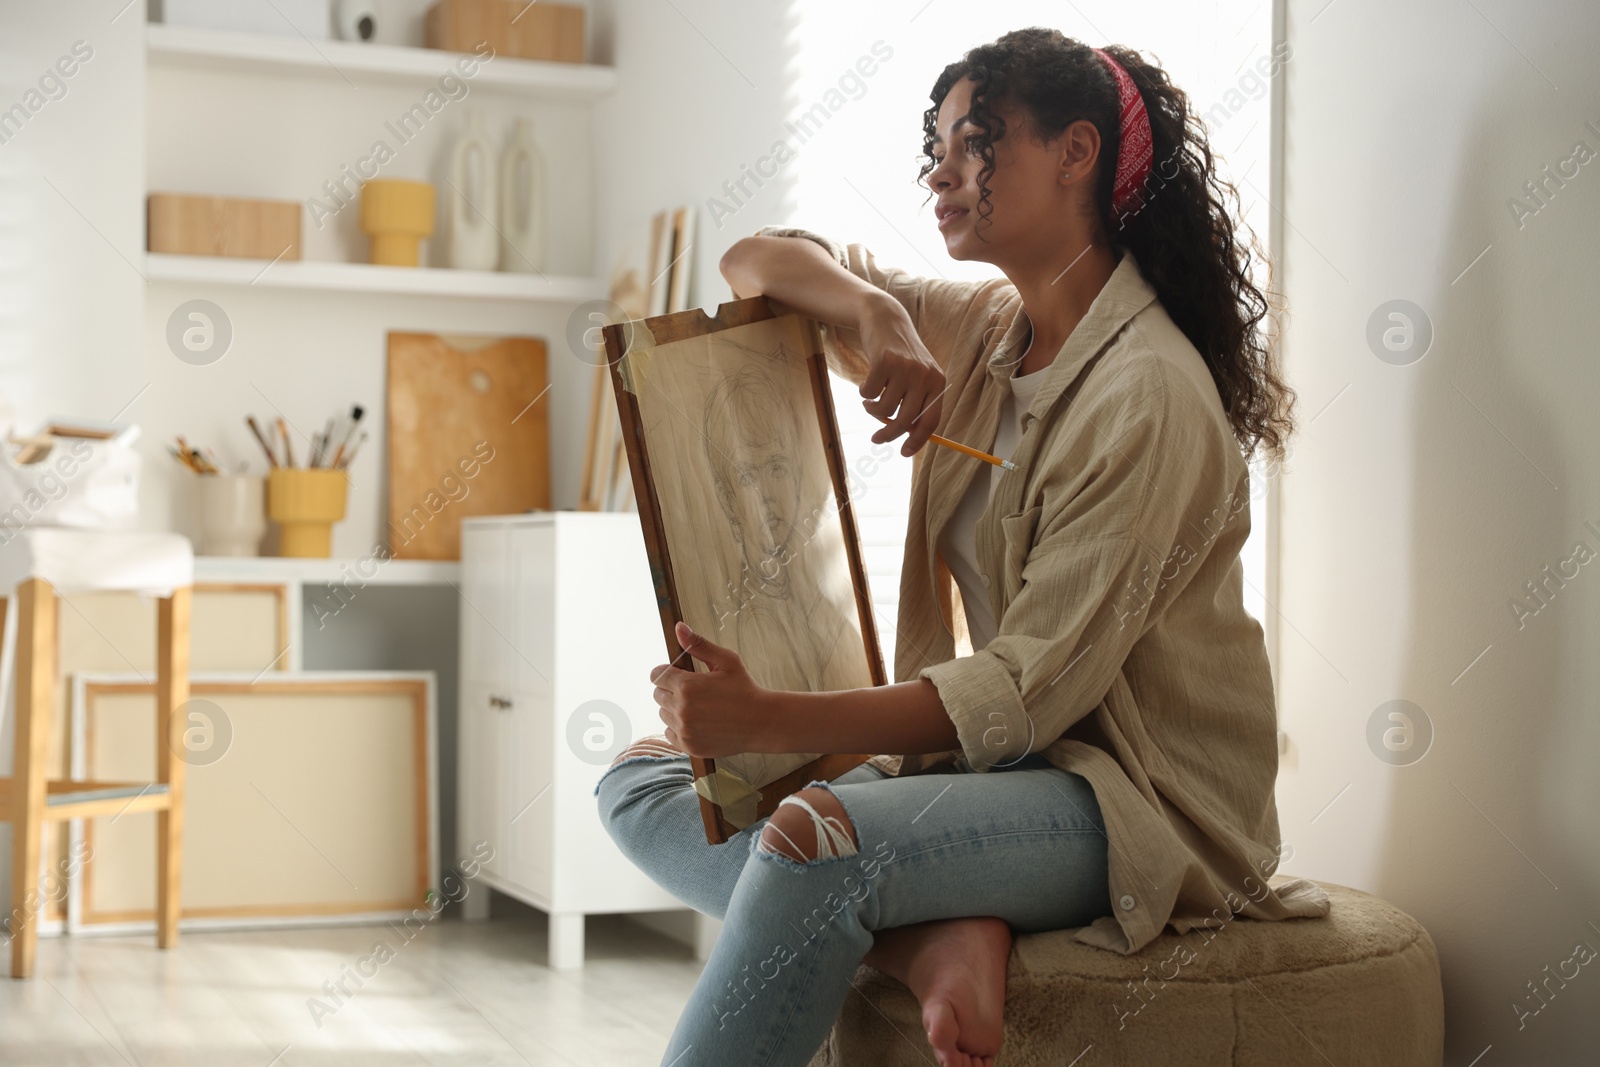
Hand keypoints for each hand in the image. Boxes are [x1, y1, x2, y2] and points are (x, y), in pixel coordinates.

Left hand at [650, 620, 774, 756]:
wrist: (761, 723)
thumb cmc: (745, 689)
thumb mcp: (726, 661)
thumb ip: (698, 644)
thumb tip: (679, 627)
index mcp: (687, 686)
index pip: (656, 676)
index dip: (667, 673)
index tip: (680, 675)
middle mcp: (681, 709)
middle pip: (657, 695)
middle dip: (671, 690)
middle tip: (695, 691)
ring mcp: (684, 730)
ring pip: (663, 714)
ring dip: (675, 709)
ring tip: (699, 707)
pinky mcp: (688, 746)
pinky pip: (669, 733)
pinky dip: (679, 727)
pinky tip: (698, 722)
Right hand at [856, 296, 944, 456]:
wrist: (885, 320)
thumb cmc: (900, 355)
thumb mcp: (915, 377)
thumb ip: (915, 403)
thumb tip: (906, 435)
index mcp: (938, 382)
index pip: (931, 420)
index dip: (918, 440)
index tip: (904, 453)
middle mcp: (925, 375)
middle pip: (905, 419)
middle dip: (888, 434)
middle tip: (876, 439)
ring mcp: (905, 368)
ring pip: (884, 408)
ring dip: (872, 408)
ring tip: (870, 400)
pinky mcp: (885, 361)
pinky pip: (869, 393)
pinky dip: (864, 393)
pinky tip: (867, 382)